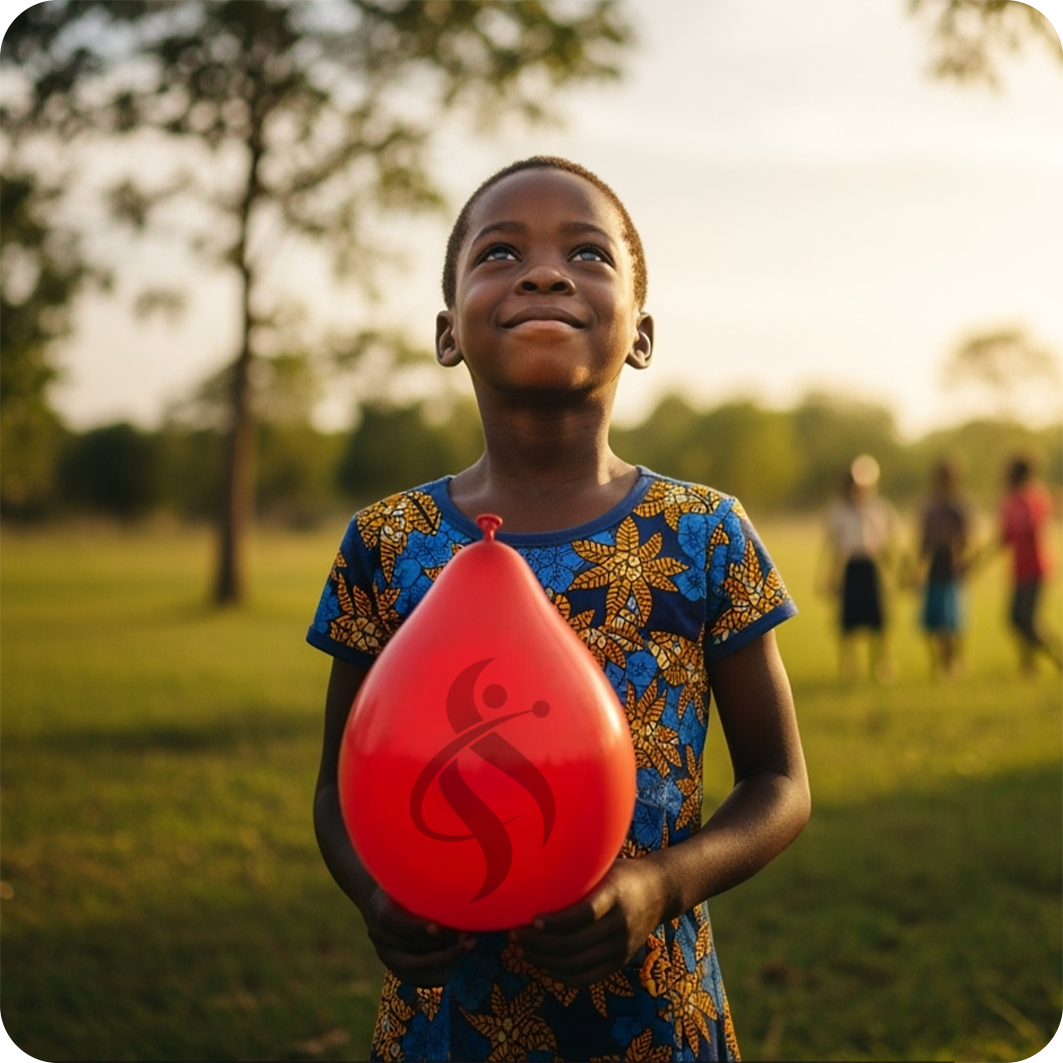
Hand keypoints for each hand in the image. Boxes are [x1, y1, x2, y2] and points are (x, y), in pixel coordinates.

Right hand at [363, 888, 474, 986]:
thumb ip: (422, 880)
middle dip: (438, 942)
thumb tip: (454, 864)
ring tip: (469, 943)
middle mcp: (377, 933)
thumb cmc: (407, 884)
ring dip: (444, 956)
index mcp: (378, 907)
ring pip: (413, 963)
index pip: (390, 920)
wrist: (387, 903)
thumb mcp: (408, 877)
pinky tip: (461, 954)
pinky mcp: (396, 966)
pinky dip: (441, 966)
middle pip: (406, 944)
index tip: (437, 925)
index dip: (414, 926)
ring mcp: (385, 952)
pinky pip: (417, 975)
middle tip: (465, 933)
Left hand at [513, 857, 665, 987]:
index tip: (532, 919)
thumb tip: (538, 861)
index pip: (584, 914)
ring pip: (577, 965)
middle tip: (516, 935)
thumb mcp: (606, 864)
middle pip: (575, 945)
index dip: (556, 921)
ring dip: (545, 961)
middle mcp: (620, 924)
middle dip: (539, 944)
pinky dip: (562, 976)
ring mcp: (621, 947)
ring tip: (523, 949)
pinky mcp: (620, 961)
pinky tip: (544, 965)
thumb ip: (580, 871)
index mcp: (616, 895)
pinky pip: (587, 977)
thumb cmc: (622, 872)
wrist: (659, 892)